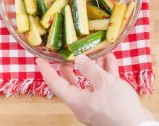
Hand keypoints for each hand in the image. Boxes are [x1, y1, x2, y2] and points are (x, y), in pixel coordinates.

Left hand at [36, 54, 152, 125]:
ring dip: (93, 66)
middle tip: (68, 54)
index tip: (39, 60)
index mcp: (76, 100)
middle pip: (71, 81)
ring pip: (89, 81)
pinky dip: (105, 72)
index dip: (46, 70)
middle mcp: (83, 102)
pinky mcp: (107, 103)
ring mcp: (95, 103)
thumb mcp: (103, 83)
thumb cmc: (119, 107)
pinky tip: (110, 60)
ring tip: (95, 51)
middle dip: (70, 66)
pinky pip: (103, 85)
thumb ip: (89, 69)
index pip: (55, 83)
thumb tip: (78, 59)